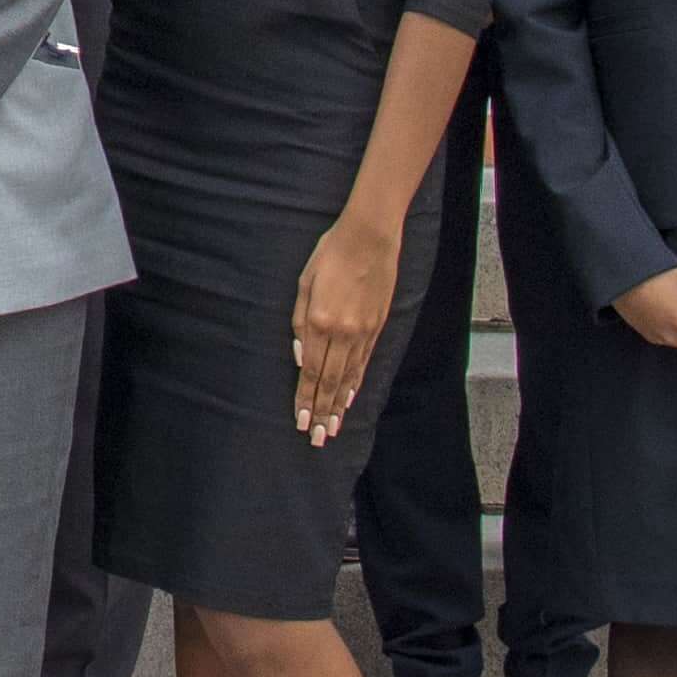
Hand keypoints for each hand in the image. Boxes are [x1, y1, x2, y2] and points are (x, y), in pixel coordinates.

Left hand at [290, 206, 407, 442]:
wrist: (370, 238)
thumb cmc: (329, 254)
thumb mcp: (304, 283)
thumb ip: (299, 322)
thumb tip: (299, 357)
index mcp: (319, 321)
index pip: (310, 372)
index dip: (305, 400)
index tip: (301, 422)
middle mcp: (342, 332)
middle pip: (329, 382)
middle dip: (321, 413)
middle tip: (317, 439)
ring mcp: (362, 332)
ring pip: (348, 377)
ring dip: (338, 406)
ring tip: (333, 428)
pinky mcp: (376, 327)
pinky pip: (363, 363)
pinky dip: (355, 384)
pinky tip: (349, 399)